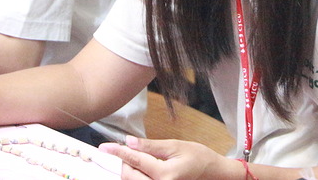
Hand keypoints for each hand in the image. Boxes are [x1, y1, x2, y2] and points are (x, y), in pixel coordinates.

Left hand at [101, 137, 235, 179]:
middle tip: (125, 149)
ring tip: (136, 159)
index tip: (104, 147)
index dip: (118, 152)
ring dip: (129, 170)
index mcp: (166, 175)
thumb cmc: (198, 157)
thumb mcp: (174, 146)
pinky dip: (137, 176)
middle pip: (129, 176)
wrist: (213, 173)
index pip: (135, 161)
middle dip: (124, 162)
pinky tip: (141, 169)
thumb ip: (150, 146)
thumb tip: (129, 142)